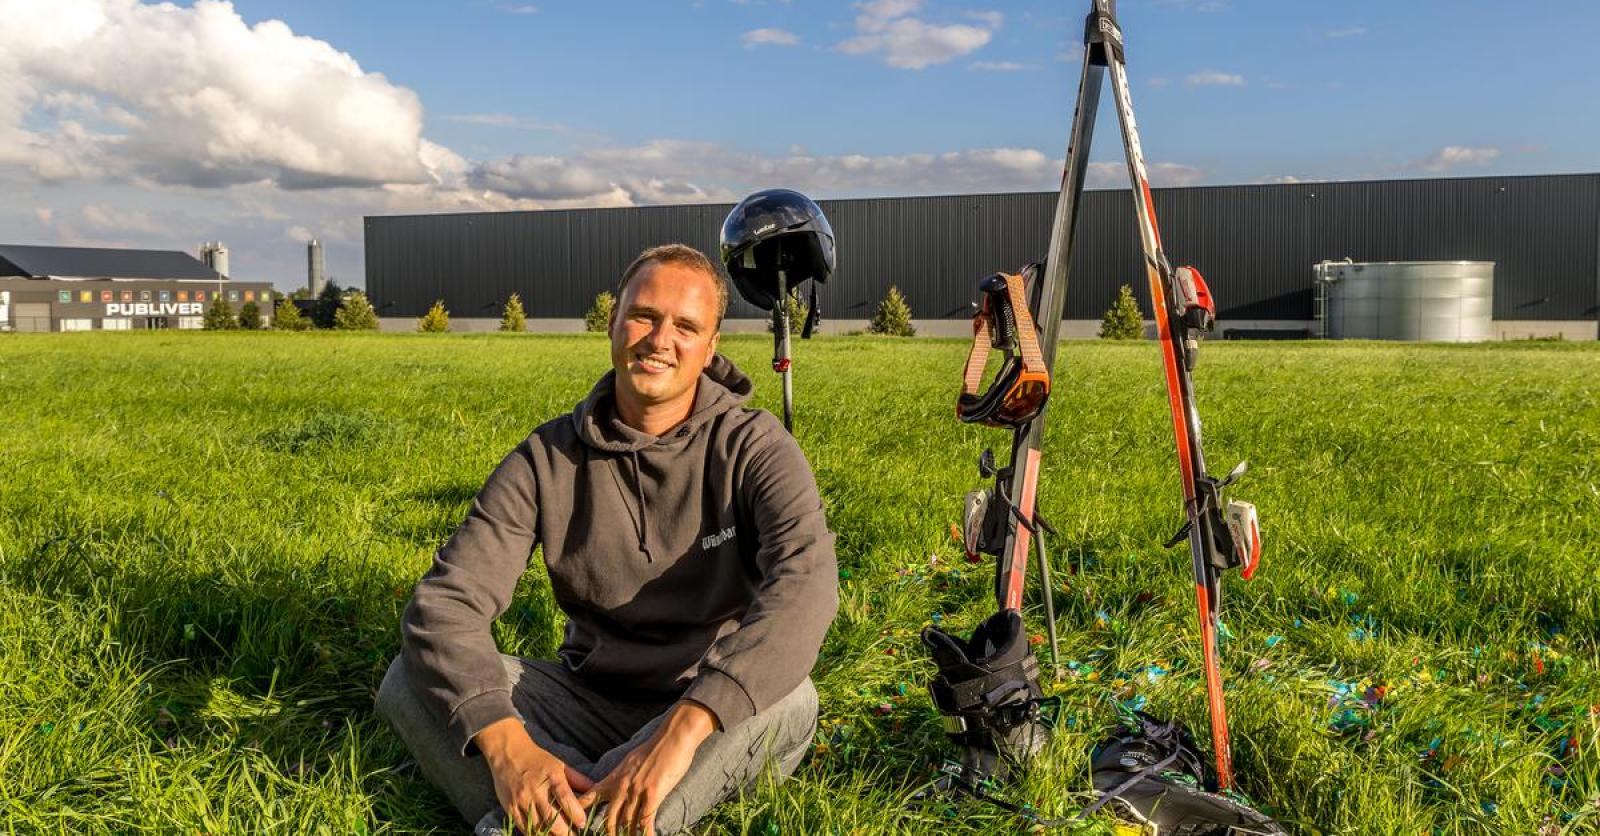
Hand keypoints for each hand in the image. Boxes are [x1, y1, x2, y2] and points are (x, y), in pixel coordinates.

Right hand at [475, 718, 593, 835]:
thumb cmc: (538, 760)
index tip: (582, 823)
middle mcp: (536, 789)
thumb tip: (596, 789)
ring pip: (537, 825)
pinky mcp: (510, 807)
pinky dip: (534, 834)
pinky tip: (544, 835)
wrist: (508, 753)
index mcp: (552, 777)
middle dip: (564, 831)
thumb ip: (578, 779)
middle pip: (551, 816)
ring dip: (550, 835)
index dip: (575, 813)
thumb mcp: (559, 765)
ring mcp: (522, 799)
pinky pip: (523, 826)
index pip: (565, 797)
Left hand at [579, 701, 715, 835]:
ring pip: (627, 823)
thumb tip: (620, 782)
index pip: (591, 796)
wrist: (672, 737)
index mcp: (615, 777)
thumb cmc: (655, 747)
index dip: (581, 810)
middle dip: (609, 834)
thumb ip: (623, 775)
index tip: (573, 821)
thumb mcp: (631, 760)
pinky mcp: (652, 794)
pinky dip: (645, 834)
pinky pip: (645, 820)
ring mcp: (636, 792)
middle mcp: (622, 787)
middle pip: (610, 818)